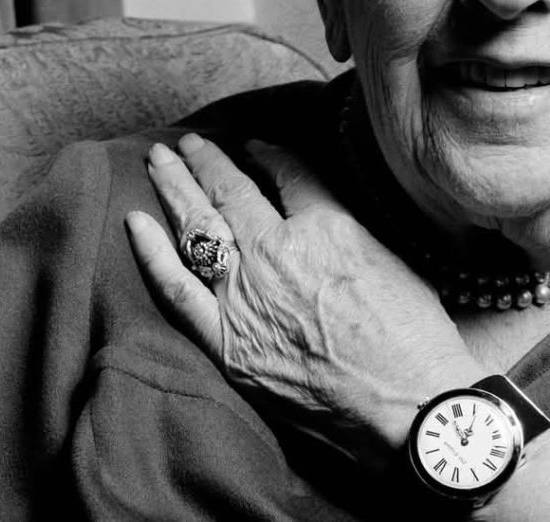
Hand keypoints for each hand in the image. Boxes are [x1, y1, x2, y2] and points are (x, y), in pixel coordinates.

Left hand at [125, 133, 486, 470]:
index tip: (254, 147)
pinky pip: (177, 291)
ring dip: (174, 187)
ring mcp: (246, 297)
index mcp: (327, 225)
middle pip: (230, 191)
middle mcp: (278, 251)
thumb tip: (324, 218)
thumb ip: (349, 230)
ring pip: (197, 227)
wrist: (404, 406)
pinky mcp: (227, 343)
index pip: (287, 172)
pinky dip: (152, 254)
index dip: (268, 154)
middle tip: (188, 143)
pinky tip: (135, 222)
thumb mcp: (395, 258)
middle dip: (206, 160)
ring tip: (158, 161)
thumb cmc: (414, 337)